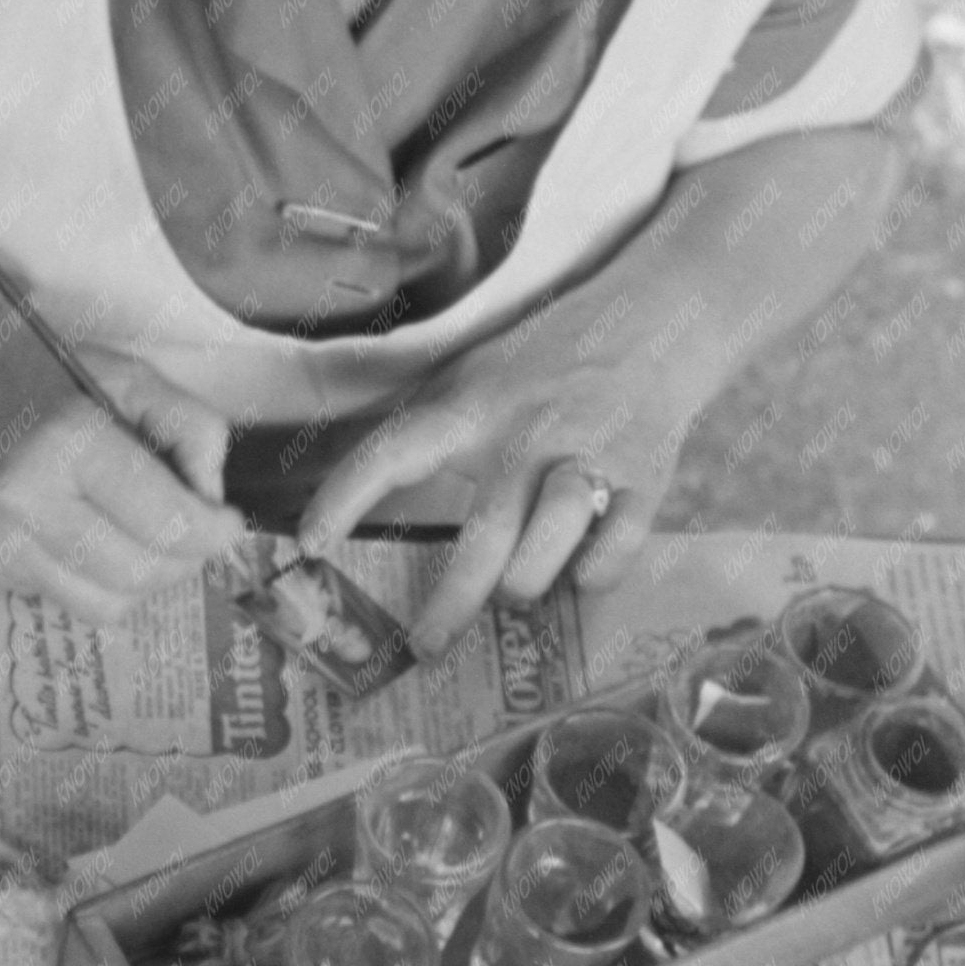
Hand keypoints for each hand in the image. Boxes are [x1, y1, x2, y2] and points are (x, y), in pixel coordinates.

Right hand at [0, 294, 241, 621]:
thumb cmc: (30, 373)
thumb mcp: (122, 371)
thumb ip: (188, 426)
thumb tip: (210, 500)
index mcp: (69, 439)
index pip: (169, 523)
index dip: (214, 533)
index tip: (226, 522)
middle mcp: (27, 499)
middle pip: (145, 573)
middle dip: (184, 558)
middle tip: (189, 530)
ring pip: (109, 604)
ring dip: (142, 578)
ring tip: (139, 535)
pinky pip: (66, 599)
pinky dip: (93, 578)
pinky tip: (81, 532)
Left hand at [299, 281, 694, 656]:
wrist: (655, 318)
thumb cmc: (545, 359)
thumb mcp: (473, 372)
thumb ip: (425, 427)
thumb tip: (357, 493)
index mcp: (471, 406)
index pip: (392, 452)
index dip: (344, 498)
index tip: (308, 546)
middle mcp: (525, 435)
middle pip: (481, 537)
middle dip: (449, 606)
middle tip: (425, 647)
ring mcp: (586, 458)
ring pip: (545, 550)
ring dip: (522, 587)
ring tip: (514, 592)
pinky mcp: (643, 482)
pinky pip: (613, 554)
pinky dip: (593, 576)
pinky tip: (580, 572)